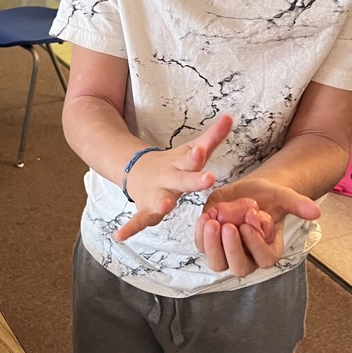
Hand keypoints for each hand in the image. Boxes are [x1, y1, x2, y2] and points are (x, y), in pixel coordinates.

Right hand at [114, 115, 232, 241]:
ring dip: (162, 203)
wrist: (136, 170)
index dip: (198, 154)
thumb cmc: (173, 164)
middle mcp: (169, 178)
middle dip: (195, 179)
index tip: (203, 149)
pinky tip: (120, 235)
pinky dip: (130, 228)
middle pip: (183, 179)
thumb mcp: (191, 149)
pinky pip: (139, 220)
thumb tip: (230, 117)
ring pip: (160, 200)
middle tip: (209, 179)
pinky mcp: (146, 209)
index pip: (193, 158)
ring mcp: (156, 193)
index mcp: (182, 164)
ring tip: (164, 206)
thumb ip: (213, 136)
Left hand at [195, 180, 319, 276]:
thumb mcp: (282, 196)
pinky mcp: (210, 243)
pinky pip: (202, 246)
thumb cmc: (268, 197)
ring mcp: (227, 253)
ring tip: (210, 221)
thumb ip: (297, 204)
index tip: (248, 225)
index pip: (264, 259)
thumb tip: (316, 212)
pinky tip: (203, 217)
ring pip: (217, 262)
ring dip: (212, 245)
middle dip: (231, 249)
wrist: (248, 191)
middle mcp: (248, 257)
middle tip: (227, 227)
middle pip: (239, 267)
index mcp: (269, 251)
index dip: (255, 245)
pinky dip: (200, 234)